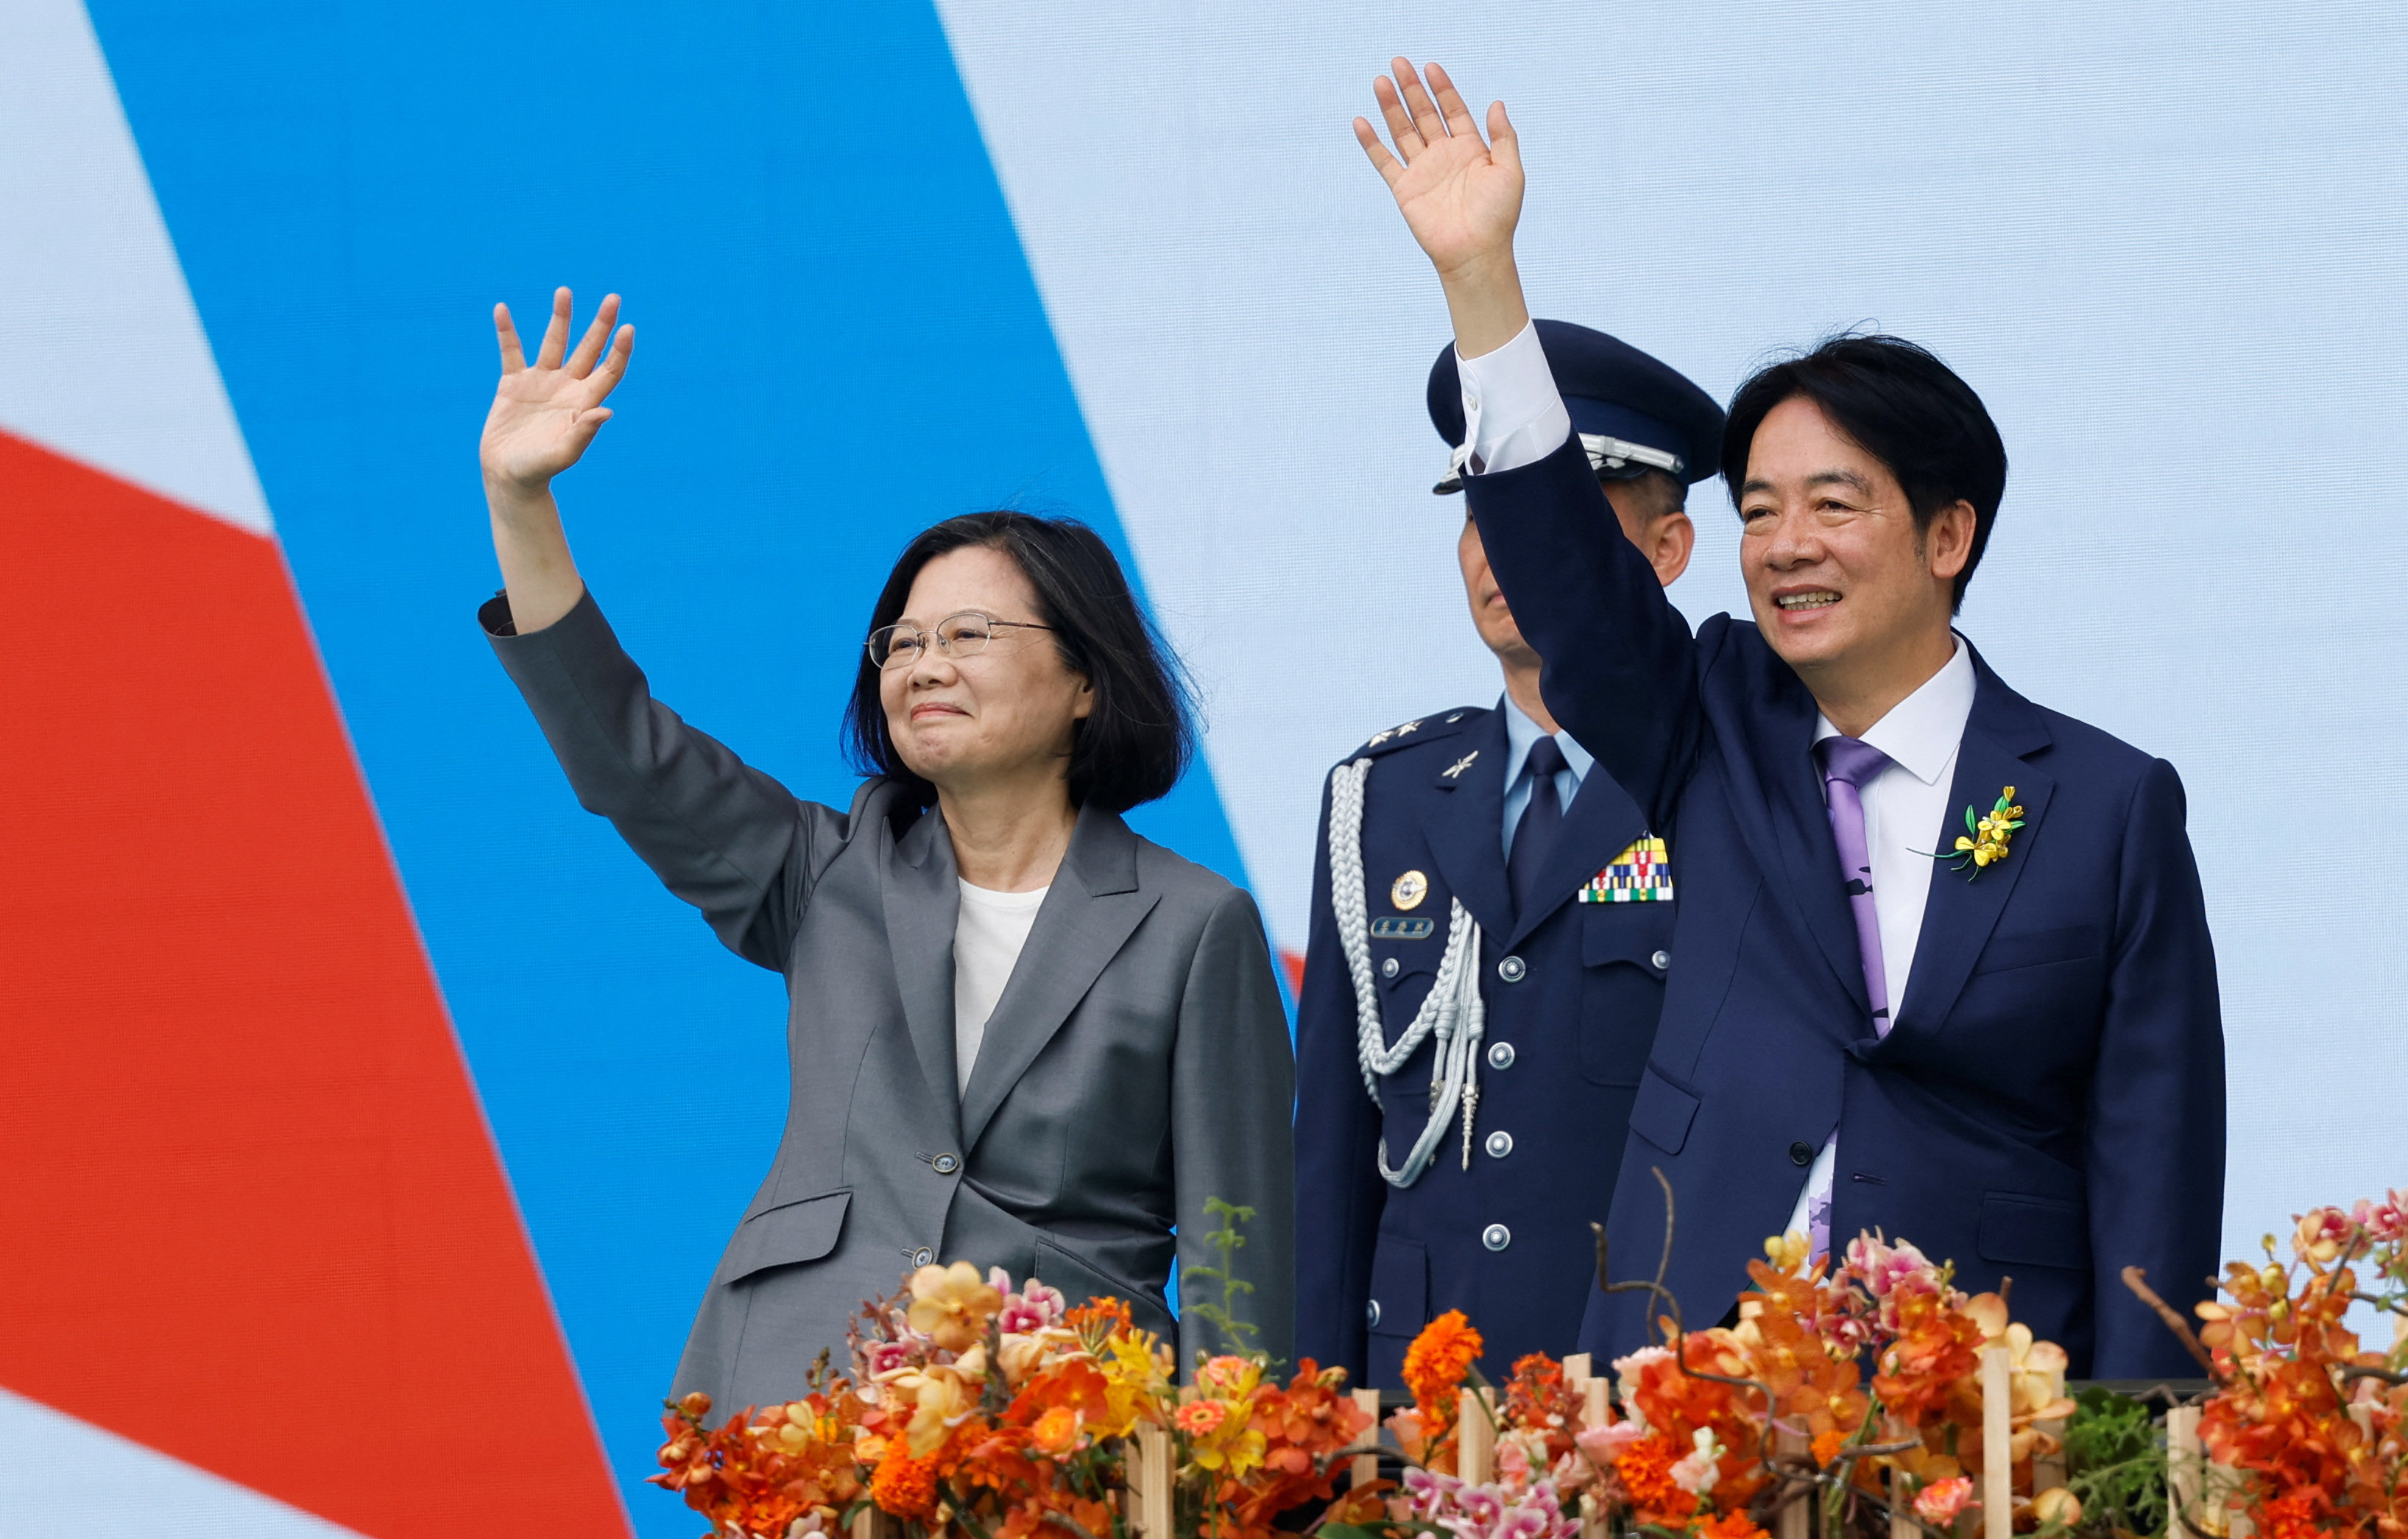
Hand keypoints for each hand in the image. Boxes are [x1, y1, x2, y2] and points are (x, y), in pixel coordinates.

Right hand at [480, 288, 633, 498]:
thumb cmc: (539, 470)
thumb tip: (607, 412)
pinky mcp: (513, 383)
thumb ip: (583, 433)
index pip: (609, 370)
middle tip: (614, 297)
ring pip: (553, 342)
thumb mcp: (563, 453)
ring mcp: (541, 382)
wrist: (508, 475)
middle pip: (588, 349)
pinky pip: (510, 351)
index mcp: (584, 402)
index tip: (627, 328)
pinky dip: (506, 331)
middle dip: (600, 324)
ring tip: (565, 291)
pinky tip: (502, 309)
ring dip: (560, 317)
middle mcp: (567, 387)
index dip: (619, 350)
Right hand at [1354, 60, 1523, 288]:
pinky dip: (1372, 143)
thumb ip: (1503, 136)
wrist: (1475, 253)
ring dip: (1391, 107)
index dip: (1442, 88)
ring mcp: (1422, 171)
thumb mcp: (1510, 171)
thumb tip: (1496, 103)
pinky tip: (1361, 122)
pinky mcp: (1404, 189)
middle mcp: (1444, 155)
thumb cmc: (1498, 216)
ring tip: (1380, 81)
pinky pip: (1384, 161)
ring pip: (1403, 131)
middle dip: (1411, 88)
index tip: (1430, 67)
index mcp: (1469, 148)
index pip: (1452, 109)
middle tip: (1399, 62)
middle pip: (1424, 114)